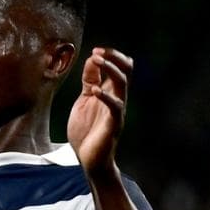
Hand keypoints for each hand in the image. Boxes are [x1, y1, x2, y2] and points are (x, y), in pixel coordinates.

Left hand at [67, 47, 131, 173]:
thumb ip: (89, 81)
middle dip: (113, 58)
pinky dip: (106, 96)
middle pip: (125, 71)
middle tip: (98, 51)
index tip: (95, 50)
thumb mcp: (84, 100)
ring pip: (122, 84)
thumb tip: (91, 59)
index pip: (119, 68)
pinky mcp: (114, 124)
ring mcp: (117, 111)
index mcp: (110, 92)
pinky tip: (94, 90)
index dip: (110, 56)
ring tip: (97, 60)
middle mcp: (117, 99)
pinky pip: (115, 107)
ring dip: (111, 69)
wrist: (90, 160)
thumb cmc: (87, 130)